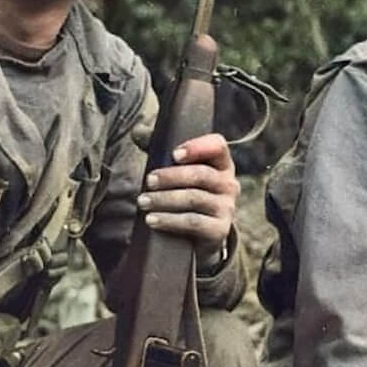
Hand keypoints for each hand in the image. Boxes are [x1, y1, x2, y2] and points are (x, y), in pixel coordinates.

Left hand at [138, 133, 237, 260]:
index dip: (197, 147)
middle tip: (148, 180)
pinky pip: (193, 223)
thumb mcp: (180, 171)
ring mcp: (227, 208)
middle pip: (201, 174)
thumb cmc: (188, 193)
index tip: (174, 154)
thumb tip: (137, 132)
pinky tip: (152, 219)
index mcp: (222, 163)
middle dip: (171, 177)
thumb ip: (161, 148)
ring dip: (164, 199)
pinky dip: (169, 220)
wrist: (202, 235)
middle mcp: (229, 184)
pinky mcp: (219, 230)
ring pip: (194, 199)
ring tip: (143, 201)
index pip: (218, 146)